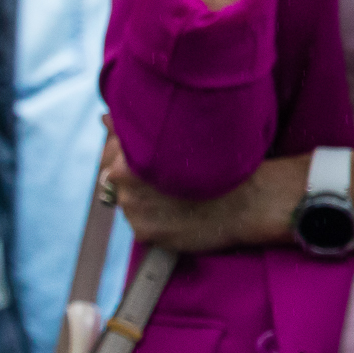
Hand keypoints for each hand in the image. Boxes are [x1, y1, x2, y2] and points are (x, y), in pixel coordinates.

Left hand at [101, 137, 299, 252]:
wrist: (249, 200)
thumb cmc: (219, 160)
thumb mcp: (176, 136)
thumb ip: (133, 131)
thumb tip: (103, 118)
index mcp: (128, 160)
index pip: (109, 156)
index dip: (126, 154)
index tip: (147, 155)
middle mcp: (124, 189)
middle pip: (116, 182)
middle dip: (134, 178)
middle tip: (165, 177)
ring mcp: (134, 213)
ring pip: (130, 203)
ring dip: (145, 200)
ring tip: (176, 195)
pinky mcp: (146, 234)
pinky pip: (143, 224)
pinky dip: (156, 220)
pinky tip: (178, 213)